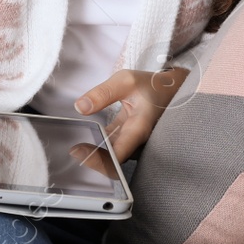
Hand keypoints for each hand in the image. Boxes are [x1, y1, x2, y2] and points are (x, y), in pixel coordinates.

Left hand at [70, 68, 189, 166]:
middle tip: (75, 152)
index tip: (80, 152)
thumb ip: (102, 93)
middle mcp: (137, 140)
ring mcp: (132, 141)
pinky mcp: (127, 138)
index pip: (119, 155)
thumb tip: (80, 107)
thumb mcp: (125, 81)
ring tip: (76, 149)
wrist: (168, 89)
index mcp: (139, 128)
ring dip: (95, 156)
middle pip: (115, 162)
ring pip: (113, 157)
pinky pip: (112, 148)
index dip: (99, 159)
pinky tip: (85, 142)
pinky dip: (99, 147)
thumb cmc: (150, 85)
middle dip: (94, 162)